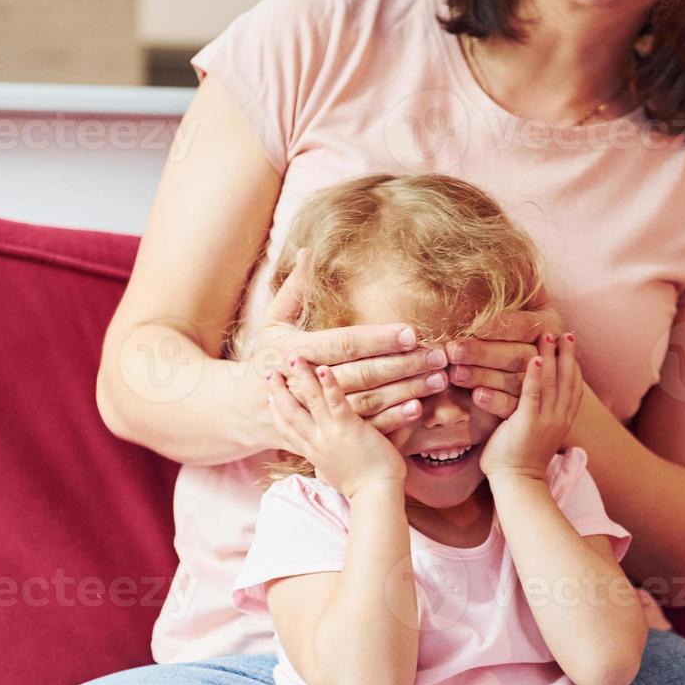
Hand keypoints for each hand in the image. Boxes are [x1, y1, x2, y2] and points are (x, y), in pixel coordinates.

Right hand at [254, 248, 449, 433]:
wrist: (246, 411)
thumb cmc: (266, 358)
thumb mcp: (272, 322)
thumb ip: (294, 289)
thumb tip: (309, 252)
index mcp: (293, 351)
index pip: (345, 344)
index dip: (380, 340)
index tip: (413, 333)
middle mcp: (305, 383)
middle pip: (363, 374)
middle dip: (404, 365)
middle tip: (438, 357)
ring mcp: (316, 412)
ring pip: (369, 402)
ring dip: (406, 392)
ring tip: (438, 379)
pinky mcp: (326, 432)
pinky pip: (364, 427)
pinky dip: (394, 420)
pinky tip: (419, 408)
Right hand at [266, 356, 409, 497]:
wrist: (375, 496)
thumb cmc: (363, 488)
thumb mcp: (335, 477)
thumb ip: (328, 467)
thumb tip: (324, 471)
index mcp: (314, 454)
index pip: (288, 432)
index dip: (276, 415)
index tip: (267, 401)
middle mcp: (316, 442)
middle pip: (289, 413)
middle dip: (277, 392)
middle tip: (268, 373)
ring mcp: (330, 434)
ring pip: (309, 401)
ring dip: (300, 378)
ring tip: (293, 358)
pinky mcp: (348, 428)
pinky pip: (335, 401)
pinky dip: (329, 384)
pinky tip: (323, 367)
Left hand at [446, 295, 563, 418]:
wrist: (511, 378)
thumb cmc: (501, 333)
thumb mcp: (506, 309)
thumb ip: (507, 287)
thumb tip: (502, 256)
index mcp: (548, 323)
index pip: (524, 324)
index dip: (500, 325)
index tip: (474, 325)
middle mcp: (550, 352)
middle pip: (517, 353)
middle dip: (483, 352)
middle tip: (453, 350)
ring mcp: (544, 382)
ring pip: (513, 379)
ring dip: (483, 376)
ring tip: (455, 373)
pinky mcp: (531, 410)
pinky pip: (513, 405)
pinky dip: (494, 401)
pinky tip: (474, 397)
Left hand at [480, 333, 581, 482]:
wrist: (517, 484)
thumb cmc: (519, 462)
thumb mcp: (537, 435)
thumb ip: (538, 416)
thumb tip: (533, 403)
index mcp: (563, 422)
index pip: (574, 389)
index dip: (574, 365)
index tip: (571, 345)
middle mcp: (559, 419)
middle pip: (568, 380)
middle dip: (567, 354)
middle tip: (565, 332)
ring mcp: (545, 420)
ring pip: (553, 382)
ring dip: (552, 356)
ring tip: (548, 335)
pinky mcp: (527, 423)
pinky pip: (533, 394)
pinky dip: (536, 375)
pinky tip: (536, 357)